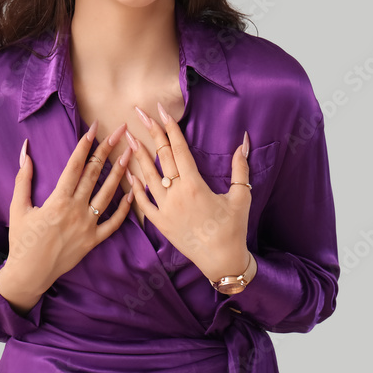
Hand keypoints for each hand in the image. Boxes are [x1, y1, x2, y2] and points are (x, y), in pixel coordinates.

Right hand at [0, 120, 133, 312]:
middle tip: (120, 132)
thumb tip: (25, 151)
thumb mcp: (18, 207)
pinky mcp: (93, 241)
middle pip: (94, 174)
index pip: (75, 165)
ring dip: (120, 172)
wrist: (29, 274)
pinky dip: (124, 209)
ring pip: (108, 194)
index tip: (95, 127)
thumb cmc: (21, 240)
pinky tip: (132, 193)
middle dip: (107, 150)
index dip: (85, 144)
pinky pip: (113, 223)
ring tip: (130, 154)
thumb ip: (23, 178)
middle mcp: (76, 210)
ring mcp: (87, 226)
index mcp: (57, 200)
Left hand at [127, 102, 251, 282]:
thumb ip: (240, 167)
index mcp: (194, 185)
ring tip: (128, 137)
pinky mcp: (159, 223)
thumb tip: (244, 141)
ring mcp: (165, 209)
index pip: (179, 149)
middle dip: (151, 133)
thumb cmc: (234, 228)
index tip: (161, 111)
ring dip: (137, 155)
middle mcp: (176, 194)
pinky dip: (134, 188)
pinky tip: (128, 174)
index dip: (170, 128)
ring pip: (147, 176)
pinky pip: (142, 203)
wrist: (222, 261)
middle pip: (161, 157)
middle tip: (140, 113)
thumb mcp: (241, 196)